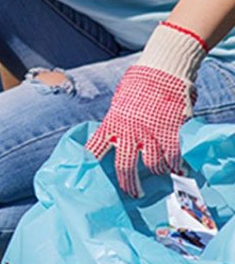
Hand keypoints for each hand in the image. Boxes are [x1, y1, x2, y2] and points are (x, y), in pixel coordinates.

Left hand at [87, 22, 206, 196]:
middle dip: (128, 184)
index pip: (94, 148)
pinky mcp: (168, 128)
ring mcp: (149, 131)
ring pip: (151, 163)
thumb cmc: (137, 85)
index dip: (89, 164)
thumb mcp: (119, 104)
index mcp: (111, 124)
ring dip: (156, 172)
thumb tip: (112, 138)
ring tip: (158, 176)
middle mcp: (128, 131)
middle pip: (124, 165)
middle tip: (132, 194)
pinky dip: (175, 163)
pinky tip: (177, 168)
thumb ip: (116, 122)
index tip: (86, 178)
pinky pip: (172, 153)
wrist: (160, 69)